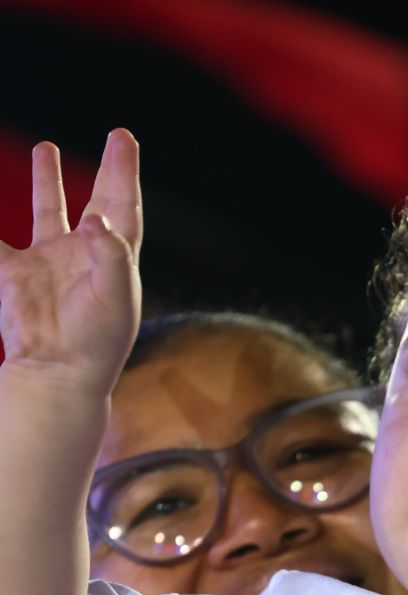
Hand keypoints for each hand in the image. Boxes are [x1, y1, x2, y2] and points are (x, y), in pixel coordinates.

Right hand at [0, 130, 140, 391]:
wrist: (55, 376)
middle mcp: (83, 258)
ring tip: (45, 147)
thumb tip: (97, 219)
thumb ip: (111, 255)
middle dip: (105, 171)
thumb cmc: (95, 344)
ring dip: (47, 182)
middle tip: (115, 137)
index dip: (124, 173)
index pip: (123, 208)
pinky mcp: (14, 274)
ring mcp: (48, 264)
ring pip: (47, 212)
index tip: (124, 140)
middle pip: (96, 203)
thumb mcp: (115, 298)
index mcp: (114, 261)